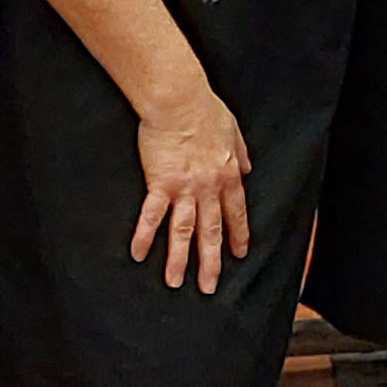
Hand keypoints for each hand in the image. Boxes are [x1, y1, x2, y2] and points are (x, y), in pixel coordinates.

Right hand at [133, 87, 252, 293]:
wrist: (180, 100)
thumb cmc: (205, 109)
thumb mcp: (233, 131)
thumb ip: (241, 153)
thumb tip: (248, 168)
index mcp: (228, 175)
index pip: (235, 213)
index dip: (237, 236)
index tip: (238, 255)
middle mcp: (209, 188)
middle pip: (211, 231)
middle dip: (210, 262)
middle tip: (209, 286)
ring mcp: (185, 189)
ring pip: (184, 232)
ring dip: (180, 260)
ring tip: (175, 283)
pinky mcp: (160, 184)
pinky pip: (152, 216)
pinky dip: (145, 236)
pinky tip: (138, 255)